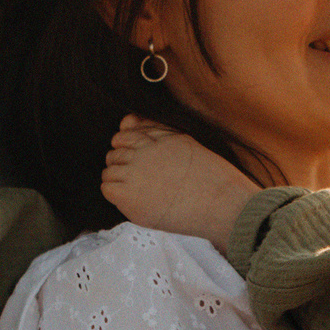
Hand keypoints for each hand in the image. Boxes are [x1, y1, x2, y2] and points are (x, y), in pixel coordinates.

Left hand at [100, 116, 257, 246]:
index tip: (139, 157)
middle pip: (116, 149)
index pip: (128, 129)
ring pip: (109, 169)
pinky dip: (116, 194)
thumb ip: (163, 135)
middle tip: (140, 178)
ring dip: (119, 179)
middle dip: (123, 161)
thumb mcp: (192, 147)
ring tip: (139, 191)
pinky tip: (133, 201)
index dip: (129, 142)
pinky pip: (107, 188)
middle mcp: (146, 150)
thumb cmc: (215, 182)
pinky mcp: (129, 196)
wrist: (223, 206)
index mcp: (163, 137)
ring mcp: (136, 172)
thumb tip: (131, 122)